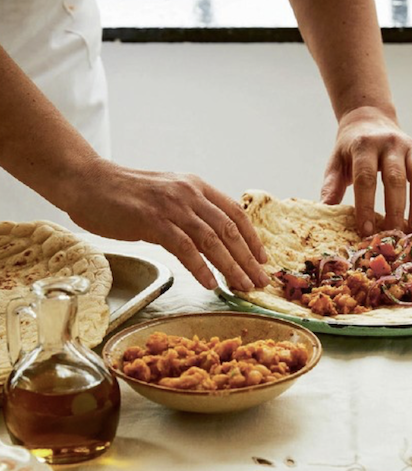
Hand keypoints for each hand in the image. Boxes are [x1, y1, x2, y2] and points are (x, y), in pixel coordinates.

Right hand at [64, 159, 269, 290]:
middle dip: (248, 259)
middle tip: (261, 282)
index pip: (235, 213)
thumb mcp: (167, 196)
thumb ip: (190, 213)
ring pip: (212, 240)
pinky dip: (201, 268)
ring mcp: (171, 206)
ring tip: (243, 287)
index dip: (253, 238)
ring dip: (231, 267)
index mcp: (196, 187)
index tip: (263, 260)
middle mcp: (189, 193)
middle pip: (229, 230)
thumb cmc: (125, 195)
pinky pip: (185, 248)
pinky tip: (211, 284)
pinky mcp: (153, 221)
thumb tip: (213, 239)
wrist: (88, 182)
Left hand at [320, 106, 411, 235]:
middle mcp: (390, 144)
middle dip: (395, 208)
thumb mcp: (336, 163)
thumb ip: (331, 186)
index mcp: (364, 146)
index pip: (366, 177)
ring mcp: (411, 147)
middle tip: (393, 234)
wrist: (369, 119)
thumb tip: (324, 210)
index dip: (366, 204)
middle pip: (395, 178)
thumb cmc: (351, 150)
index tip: (366, 230)